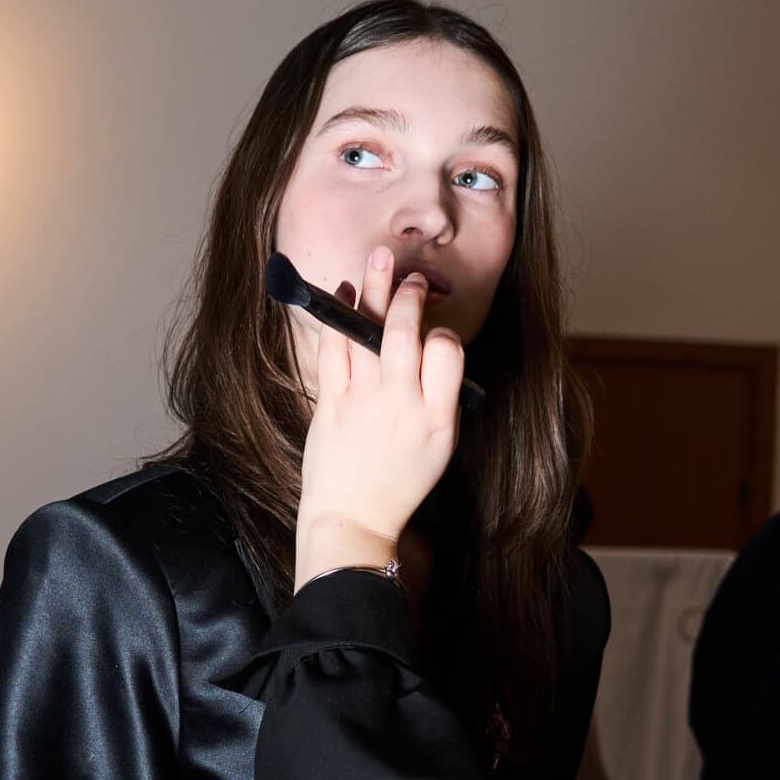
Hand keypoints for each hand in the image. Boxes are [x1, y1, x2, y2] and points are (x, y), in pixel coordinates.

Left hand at [294, 246, 465, 589]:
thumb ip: (441, 399)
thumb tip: (434, 348)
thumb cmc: (397, 484)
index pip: (449, 353)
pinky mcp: (330, 403)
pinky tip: (345, 293)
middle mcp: (402, 406)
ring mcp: (364, 402)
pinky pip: (335, 348)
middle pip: (408, 333)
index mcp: (438, 418)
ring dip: (375, 288)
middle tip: (411, 277)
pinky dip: (340, 316)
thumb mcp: (439, 446)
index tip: (435, 327)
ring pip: (370, 332)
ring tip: (380, 258)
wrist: (352, 520)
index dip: (443, 332)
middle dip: (410, 294)